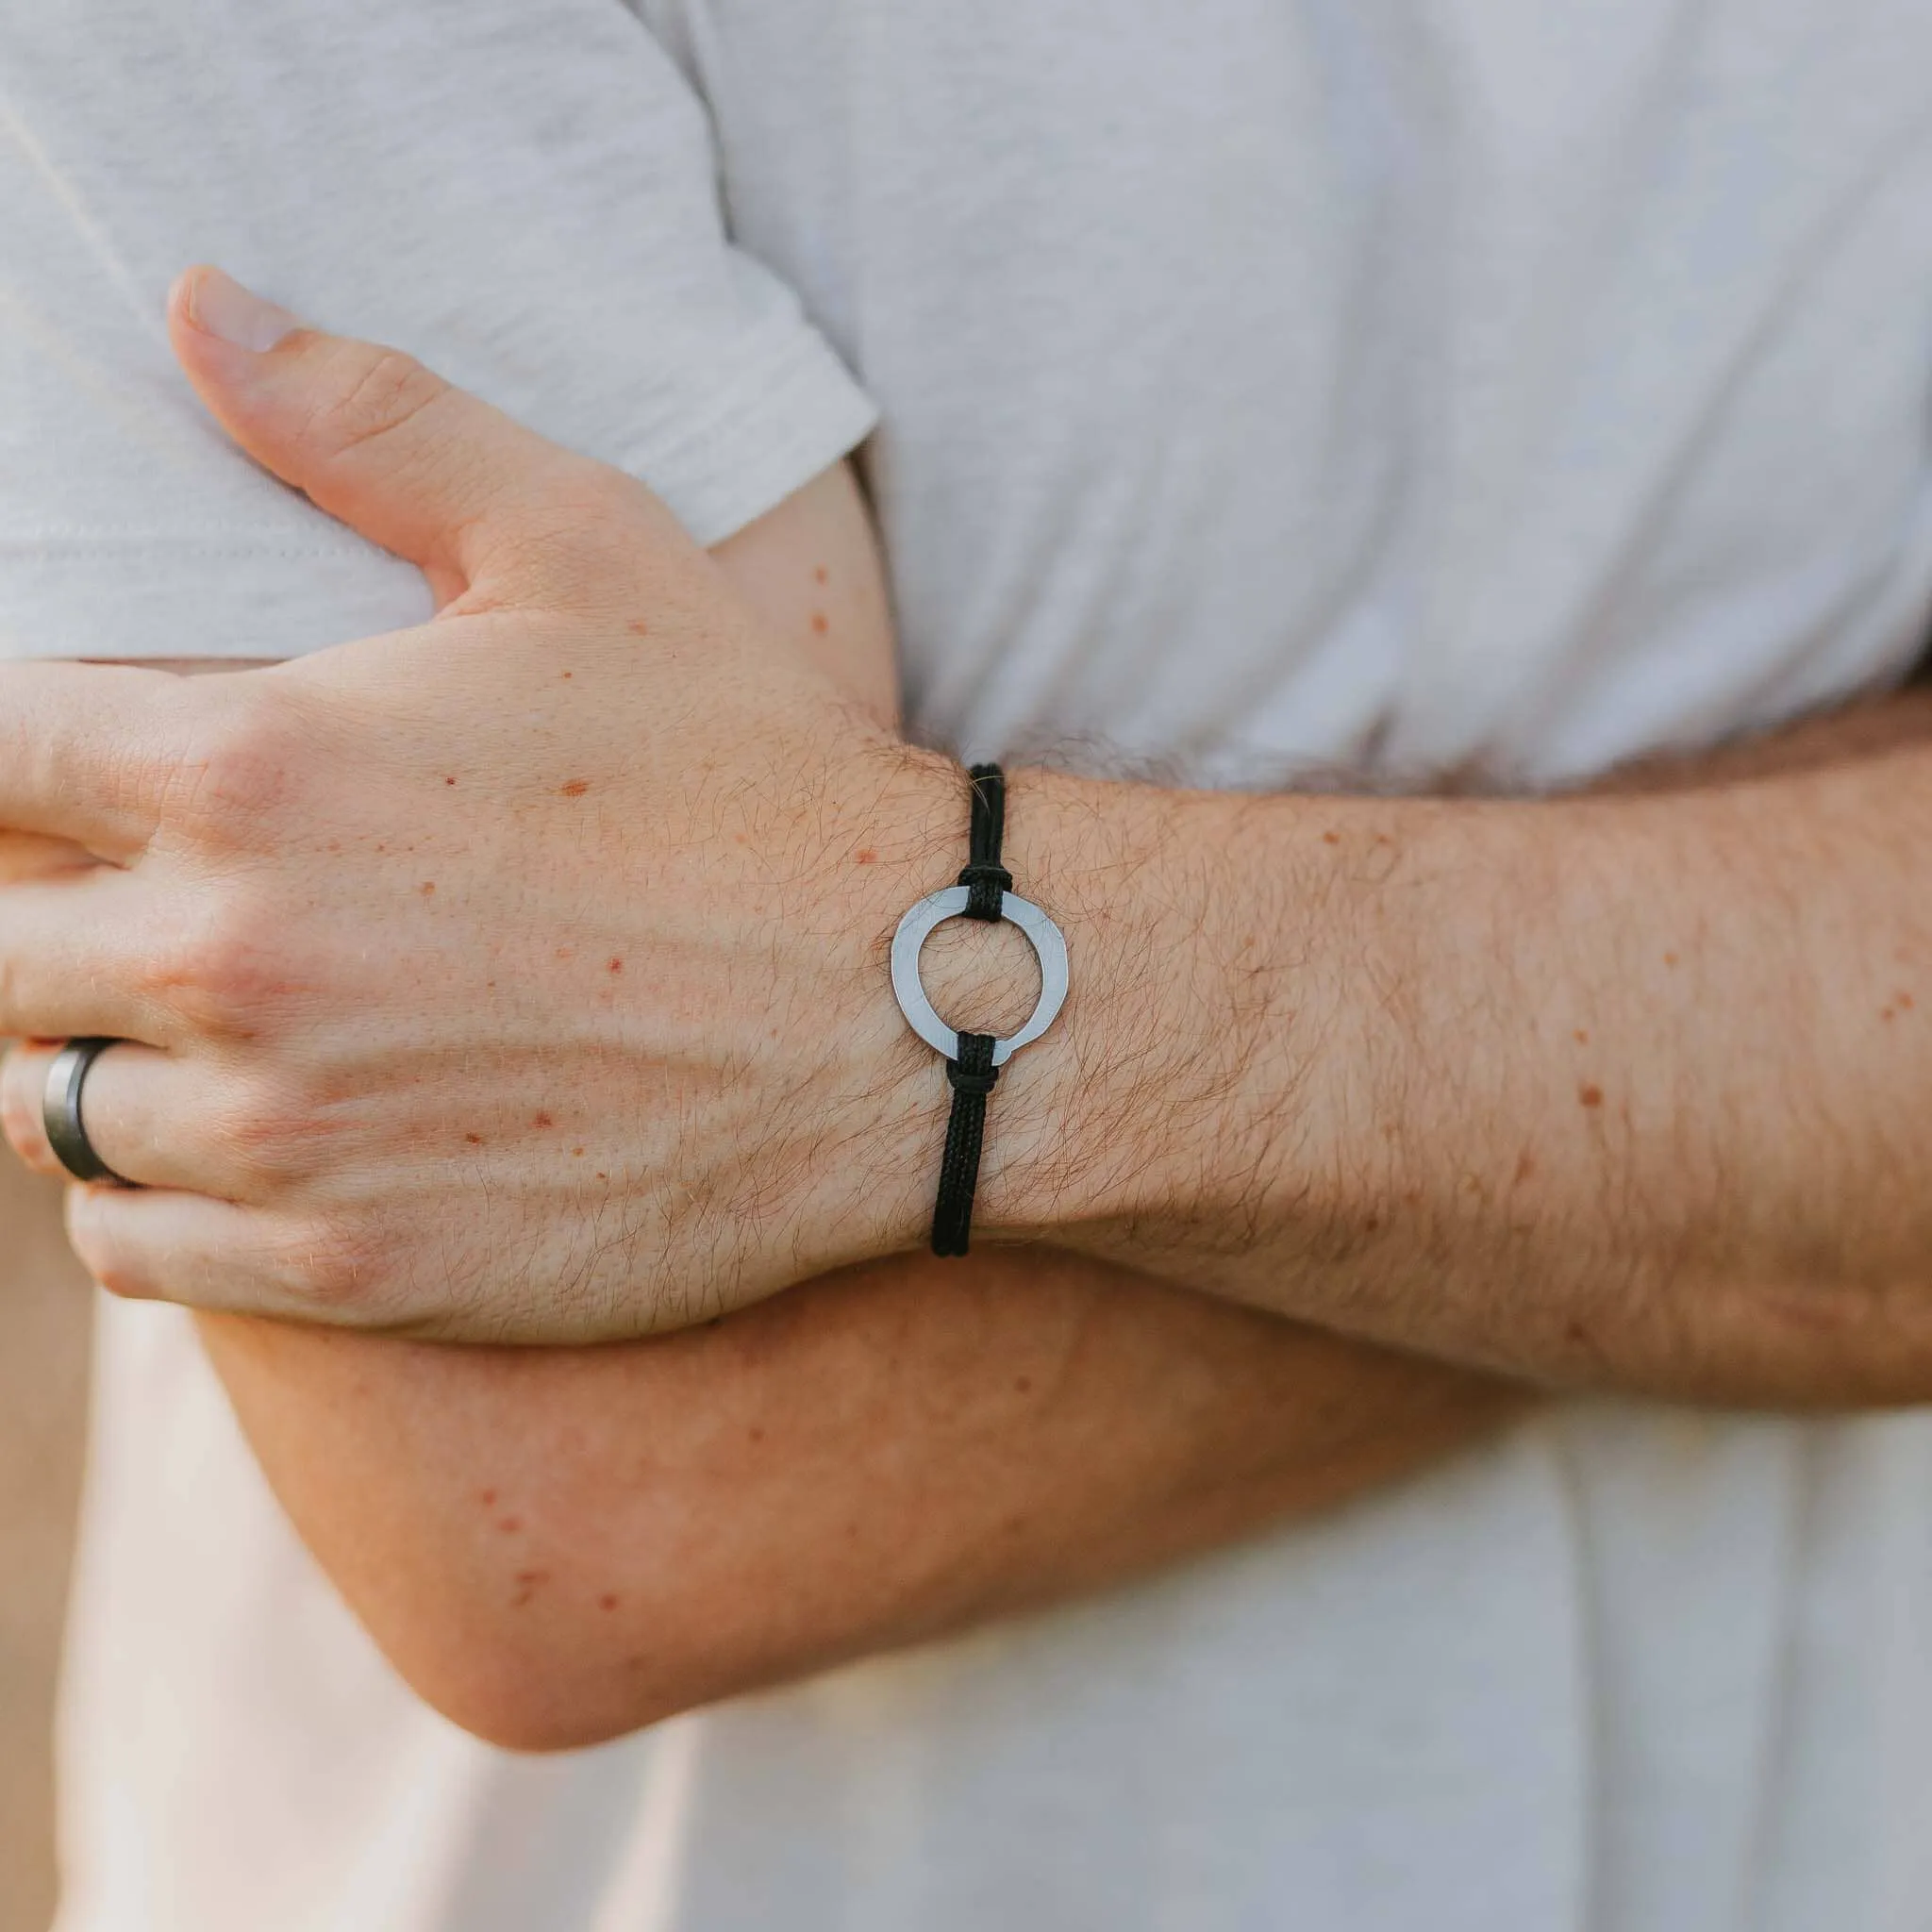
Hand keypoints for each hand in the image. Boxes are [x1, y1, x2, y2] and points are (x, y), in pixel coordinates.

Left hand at [0, 268, 957, 1339]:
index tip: (84, 768)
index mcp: (251, 764)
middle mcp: (233, 959)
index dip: (12, 751)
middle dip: (44, 910)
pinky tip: (245, 1140)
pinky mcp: (355, 1266)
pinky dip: (146, 1197)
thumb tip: (194, 301)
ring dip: (92, 1056)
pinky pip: (130, 1248)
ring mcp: (288, 1135)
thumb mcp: (587, 546)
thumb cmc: (753, 768)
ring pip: (40, 1107)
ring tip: (204, 1022)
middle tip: (163, 898)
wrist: (908, 1008)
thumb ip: (373, 419)